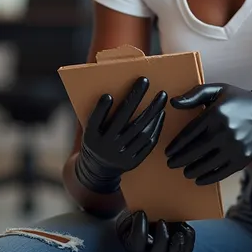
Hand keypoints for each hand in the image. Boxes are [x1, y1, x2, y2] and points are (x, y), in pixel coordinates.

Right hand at [75, 77, 166, 192]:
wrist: (97, 171)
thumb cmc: (96, 141)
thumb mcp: (90, 130)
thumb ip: (98, 115)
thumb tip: (111, 92)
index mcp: (91, 138)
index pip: (95, 121)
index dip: (100, 109)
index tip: (108, 95)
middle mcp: (104, 147)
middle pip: (122, 119)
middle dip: (134, 97)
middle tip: (144, 80)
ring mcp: (119, 156)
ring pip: (140, 131)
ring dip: (152, 112)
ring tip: (161, 96)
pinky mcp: (132, 162)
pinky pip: (148, 144)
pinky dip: (156, 128)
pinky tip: (161, 114)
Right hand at [117, 210, 195, 251]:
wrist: (150, 223)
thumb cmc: (139, 219)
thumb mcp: (131, 217)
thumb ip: (134, 215)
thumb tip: (140, 210)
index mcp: (134, 246)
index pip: (136, 241)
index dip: (138, 227)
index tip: (141, 212)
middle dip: (161, 238)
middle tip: (161, 221)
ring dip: (177, 243)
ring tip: (178, 231)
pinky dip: (188, 241)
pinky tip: (186, 229)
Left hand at [165, 83, 251, 184]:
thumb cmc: (239, 101)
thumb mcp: (218, 90)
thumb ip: (194, 94)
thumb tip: (173, 103)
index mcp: (215, 114)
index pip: (188, 134)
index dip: (176, 145)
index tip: (168, 152)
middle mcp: (224, 132)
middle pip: (194, 152)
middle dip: (179, 160)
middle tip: (171, 164)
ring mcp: (234, 147)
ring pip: (205, 165)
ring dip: (191, 171)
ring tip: (184, 172)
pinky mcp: (242, 159)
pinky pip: (220, 173)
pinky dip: (207, 178)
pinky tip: (198, 179)